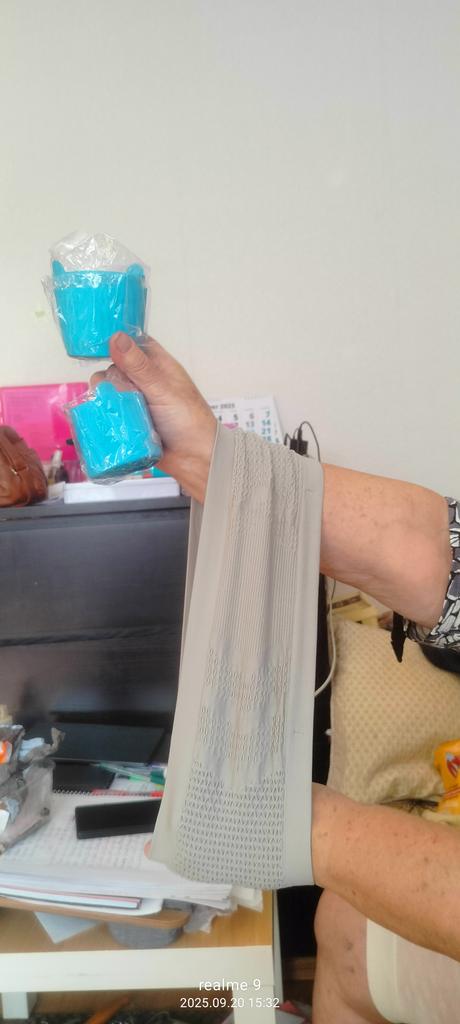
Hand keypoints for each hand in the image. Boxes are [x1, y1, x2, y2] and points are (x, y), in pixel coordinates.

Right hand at [90, 332, 216, 501]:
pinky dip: (103, 415)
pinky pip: (107, 412)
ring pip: (108, 391)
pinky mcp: (127, 420)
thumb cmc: (189, 420)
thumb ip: (139, 366)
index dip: (116, 342)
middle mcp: (144, 380)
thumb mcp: (162, 389)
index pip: (132, 343)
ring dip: (106, 399)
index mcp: (157, 364)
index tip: (98, 348)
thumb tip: (116, 337)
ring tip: (118, 411)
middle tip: (124, 394)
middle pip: (113, 368)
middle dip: (111, 380)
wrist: (195, 459)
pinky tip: (104, 420)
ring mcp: (135, 401)